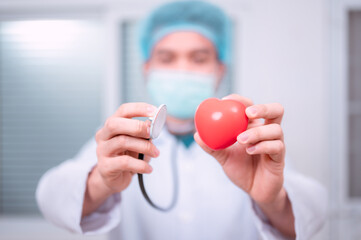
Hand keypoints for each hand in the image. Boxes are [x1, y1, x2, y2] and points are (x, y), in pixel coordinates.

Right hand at [95, 102, 159, 192]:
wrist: (115, 179)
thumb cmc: (127, 156)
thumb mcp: (138, 142)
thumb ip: (144, 133)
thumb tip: (154, 125)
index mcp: (112, 125)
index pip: (123, 110)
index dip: (139, 109)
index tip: (155, 111)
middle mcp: (104, 135)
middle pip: (115, 124)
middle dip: (137, 126)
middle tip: (152, 132)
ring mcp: (102, 151)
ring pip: (122, 142)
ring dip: (144, 146)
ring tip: (156, 153)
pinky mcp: (105, 167)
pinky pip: (125, 162)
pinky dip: (140, 165)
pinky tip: (149, 168)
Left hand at [195, 94, 294, 236]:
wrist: (254, 190)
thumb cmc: (241, 169)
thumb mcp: (223, 157)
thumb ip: (212, 147)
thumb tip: (196, 135)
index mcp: (254, 126)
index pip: (251, 106)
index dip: (240, 100)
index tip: (226, 100)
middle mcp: (267, 131)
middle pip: (276, 110)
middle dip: (263, 108)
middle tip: (248, 113)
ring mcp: (276, 143)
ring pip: (276, 129)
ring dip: (257, 132)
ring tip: (240, 140)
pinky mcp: (280, 157)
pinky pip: (277, 147)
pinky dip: (262, 146)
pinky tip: (249, 150)